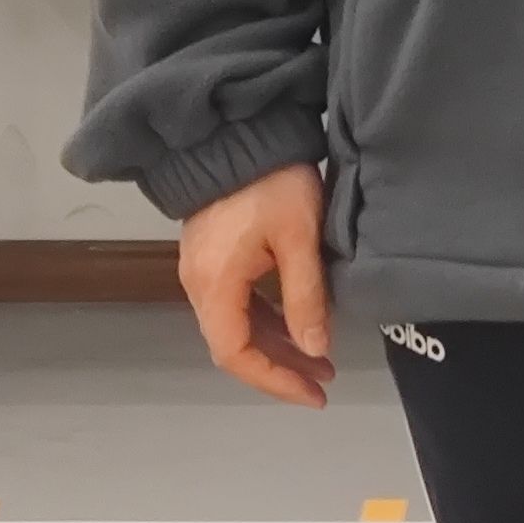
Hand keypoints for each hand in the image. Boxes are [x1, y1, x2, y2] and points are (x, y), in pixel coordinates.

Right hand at [179, 163, 332, 408]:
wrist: (240, 129)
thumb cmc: (271, 180)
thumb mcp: (299, 238)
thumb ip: (305, 297)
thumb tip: (315, 349)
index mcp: (215, 284)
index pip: (236, 354)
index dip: (274, 380)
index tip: (313, 392)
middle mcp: (199, 283)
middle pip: (234, 345)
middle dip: (279, 368)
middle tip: (323, 380)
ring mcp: (202, 268)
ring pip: (236, 325)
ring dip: (275, 345)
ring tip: (320, 358)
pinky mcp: (213, 254)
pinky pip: (237, 302)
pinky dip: (266, 320)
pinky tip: (297, 324)